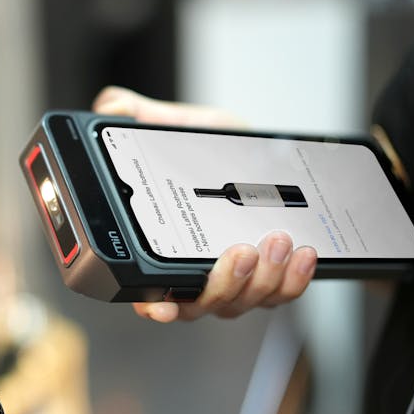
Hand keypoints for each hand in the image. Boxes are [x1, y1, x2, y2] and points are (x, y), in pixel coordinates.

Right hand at [92, 86, 316, 322]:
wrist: (266, 154)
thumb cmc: (216, 148)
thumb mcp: (178, 126)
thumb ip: (140, 115)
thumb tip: (110, 108)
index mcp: (159, 248)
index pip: (145, 290)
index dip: (150, 303)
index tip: (161, 306)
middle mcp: (191, 276)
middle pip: (199, 305)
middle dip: (223, 284)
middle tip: (241, 250)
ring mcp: (230, 283)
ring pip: (241, 302)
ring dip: (263, 278)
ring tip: (278, 239)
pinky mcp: (268, 281)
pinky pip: (279, 295)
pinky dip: (293, 280)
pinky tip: (303, 253)